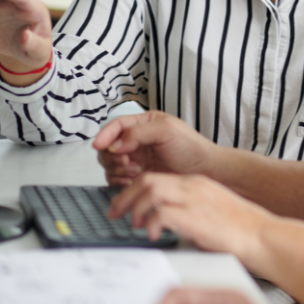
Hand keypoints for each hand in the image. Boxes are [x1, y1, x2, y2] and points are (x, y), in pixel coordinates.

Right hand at [93, 112, 221, 186]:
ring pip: (109, 162)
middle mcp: (137, 140)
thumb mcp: (166, 131)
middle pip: (108, 145)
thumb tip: (115, 144)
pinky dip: (118, 180)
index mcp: (144, 123)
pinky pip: (116, 178)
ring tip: (135, 171)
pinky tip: (132, 181)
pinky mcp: (136, 176)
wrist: (204, 171)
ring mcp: (136, 158)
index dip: (104, 134)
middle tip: (127, 161)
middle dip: (112, 154)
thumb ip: (138, 133)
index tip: (98, 145)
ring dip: (116, 168)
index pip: (116, 125)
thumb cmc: (191, 148)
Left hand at [107, 172, 271, 266]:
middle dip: (126, 197)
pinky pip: (162, 213)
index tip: (123, 205)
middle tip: (115, 213)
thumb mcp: (210, 212)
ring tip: (133, 224)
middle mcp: (193, 187)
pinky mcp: (196, 217)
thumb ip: (188, 211)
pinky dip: (152, 223)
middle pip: (148, 180)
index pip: (156, 178)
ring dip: (135, 208)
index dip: (134, 191)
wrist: (263, 236)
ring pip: (151, 191)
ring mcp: (194, 200)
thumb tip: (164, 222)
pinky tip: (152, 234)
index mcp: (196, 184)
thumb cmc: (241, 230)